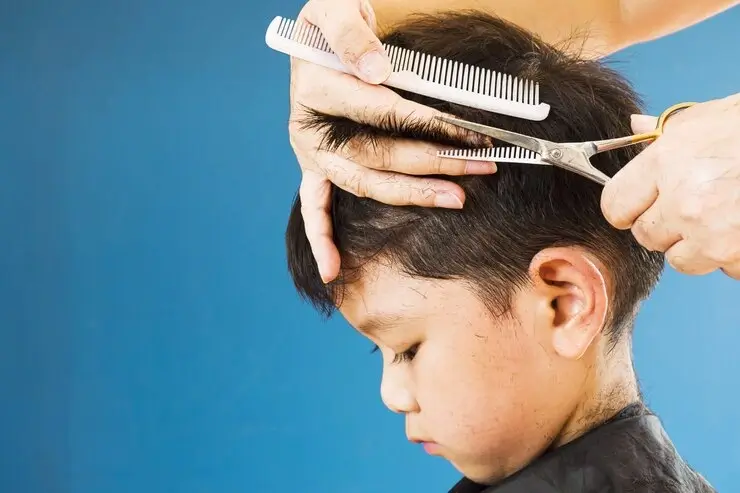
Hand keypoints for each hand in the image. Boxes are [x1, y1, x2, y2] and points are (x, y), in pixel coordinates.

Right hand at [289, 0, 495, 282]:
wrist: (316, 38)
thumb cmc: (332, 25)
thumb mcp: (336, 9)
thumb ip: (351, 33)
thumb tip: (376, 71)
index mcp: (316, 87)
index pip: (379, 108)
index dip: (426, 120)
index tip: (469, 129)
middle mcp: (310, 127)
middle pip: (378, 153)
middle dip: (434, 160)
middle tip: (482, 164)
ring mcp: (313, 153)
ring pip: (365, 182)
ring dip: (411, 194)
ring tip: (456, 198)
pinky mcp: (316, 167)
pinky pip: (313, 207)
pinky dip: (322, 238)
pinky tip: (332, 270)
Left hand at [601, 93, 739, 278]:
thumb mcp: (706, 117)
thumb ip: (665, 132)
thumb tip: (635, 127)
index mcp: (665, 164)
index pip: (614, 206)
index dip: (626, 206)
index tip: (637, 205)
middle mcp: (684, 202)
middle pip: (646, 237)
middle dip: (664, 226)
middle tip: (692, 205)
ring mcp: (715, 233)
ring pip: (681, 260)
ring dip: (698, 246)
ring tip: (724, 216)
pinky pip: (725, 269)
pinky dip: (734, 257)